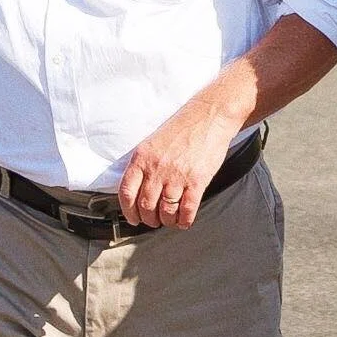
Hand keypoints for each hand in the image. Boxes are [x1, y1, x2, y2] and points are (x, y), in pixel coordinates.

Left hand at [117, 103, 239, 228]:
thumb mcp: (153, 141)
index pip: (127, 193)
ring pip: (166, 211)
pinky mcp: (197, 181)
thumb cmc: (183, 127)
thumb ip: (144, 164)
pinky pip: (187, 210)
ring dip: (167, 221)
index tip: (134, 218)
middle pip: (146, 206)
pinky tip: (184, 220)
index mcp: (143, 157)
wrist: (210, 115)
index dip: (129, 212)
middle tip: (154, 221)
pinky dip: (184, 221)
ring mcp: (177, 176)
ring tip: (170, 219)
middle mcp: (157, 168)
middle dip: (149, 219)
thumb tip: (138, 189)